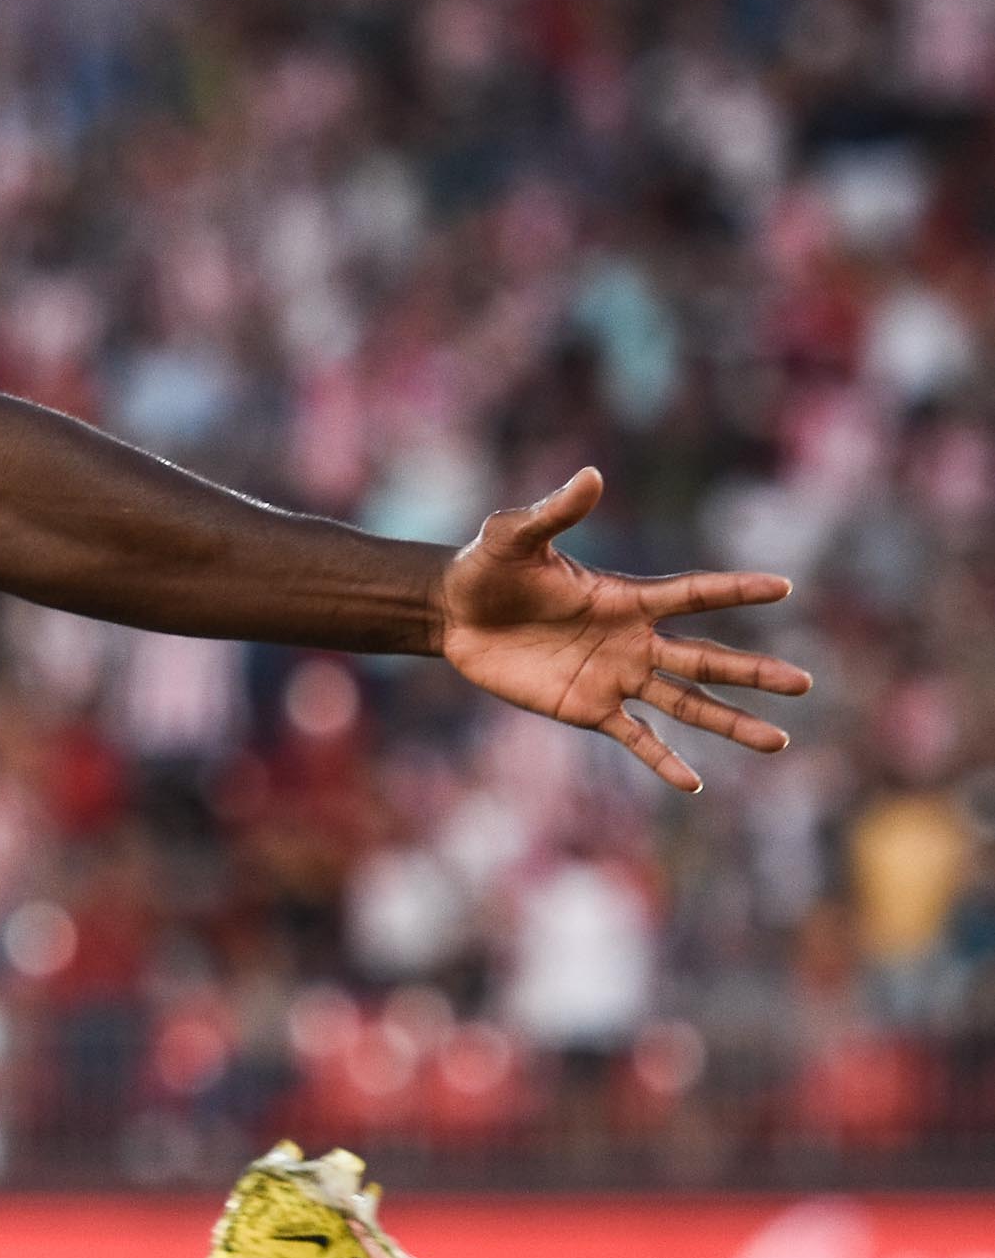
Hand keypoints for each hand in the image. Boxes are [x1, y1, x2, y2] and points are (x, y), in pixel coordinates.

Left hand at [436, 468, 811, 791]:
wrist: (453, 614)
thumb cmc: (488, 567)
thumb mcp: (515, 537)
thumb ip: (555, 511)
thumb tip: (591, 475)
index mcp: (625, 598)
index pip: (692, 594)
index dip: (735, 590)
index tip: (784, 587)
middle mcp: (632, 640)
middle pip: (705, 659)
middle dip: (753, 672)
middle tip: (804, 683)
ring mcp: (615, 677)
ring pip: (686, 703)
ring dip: (730, 722)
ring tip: (778, 741)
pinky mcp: (588, 707)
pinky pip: (635, 738)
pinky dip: (664, 760)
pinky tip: (694, 782)